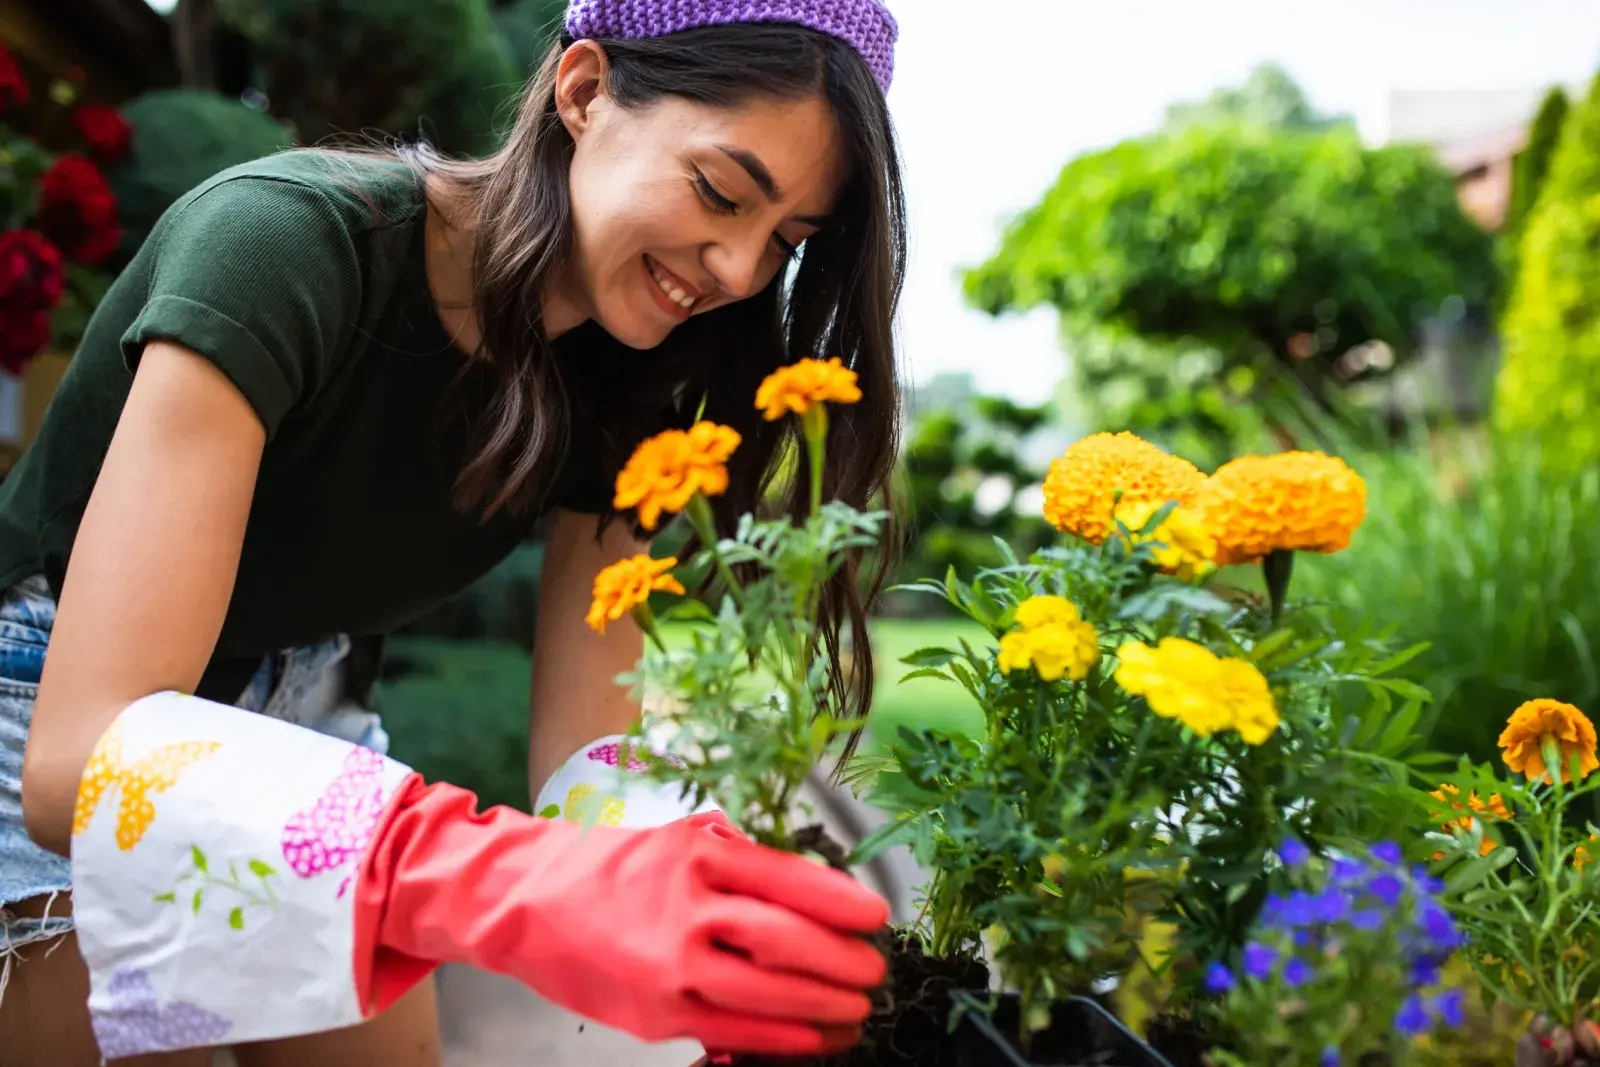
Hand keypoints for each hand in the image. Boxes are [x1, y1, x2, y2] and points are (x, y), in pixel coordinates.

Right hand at [359, 780, 888, 1055]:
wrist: (525, 901)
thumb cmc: (611, 867)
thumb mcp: (681, 840)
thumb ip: (743, 861)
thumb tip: (813, 890)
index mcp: (700, 855)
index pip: (789, 879)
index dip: (841, 902)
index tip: (877, 916)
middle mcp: (688, 907)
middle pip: (786, 940)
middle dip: (842, 960)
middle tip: (874, 970)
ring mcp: (671, 964)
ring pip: (767, 993)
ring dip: (823, 1006)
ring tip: (856, 1009)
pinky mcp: (656, 1011)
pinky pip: (733, 1031)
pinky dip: (781, 1039)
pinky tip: (812, 1038)